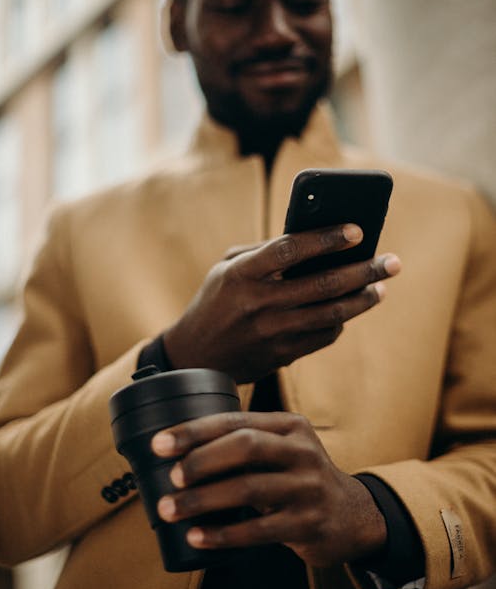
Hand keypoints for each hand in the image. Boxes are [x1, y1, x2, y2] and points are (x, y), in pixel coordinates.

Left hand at [152, 411, 386, 566]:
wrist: (352, 516)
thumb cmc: (299, 479)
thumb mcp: (283, 450)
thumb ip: (245, 444)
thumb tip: (179, 453)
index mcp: (290, 425)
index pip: (236, 420)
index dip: (195, 431)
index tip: (161, 443)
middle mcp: (302, 450)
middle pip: (244, 446)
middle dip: (200, 460)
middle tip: (170, 477)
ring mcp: (308, 487)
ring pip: (248, 489)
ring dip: (202, 500)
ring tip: (171, 509)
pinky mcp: (309, 523)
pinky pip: (259, 530)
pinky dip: (223, 534)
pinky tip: (198, 536)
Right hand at [164, 224, 400, 382]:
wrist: (196, 357)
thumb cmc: (215, 301)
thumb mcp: (226, 268)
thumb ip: (264, 252)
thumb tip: (312, 240)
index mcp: (242, 274)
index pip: (290, 249)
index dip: (326, 239)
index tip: (358, 230)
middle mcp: (258, 303)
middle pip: (322, 284)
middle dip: (364, 271)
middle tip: (392, 261)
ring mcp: (272, 332)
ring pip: (331, 314)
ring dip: (362, 299)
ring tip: (381, 286)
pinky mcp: (282, 355)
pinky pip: (323, 336)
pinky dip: (341, 322)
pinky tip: (352, 308)